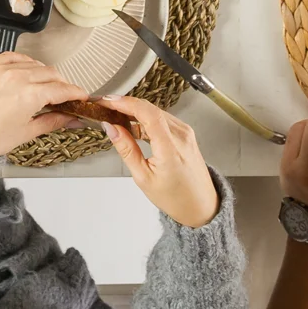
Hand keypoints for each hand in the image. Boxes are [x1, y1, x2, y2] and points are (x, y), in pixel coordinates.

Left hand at [0, 52, 84, 156]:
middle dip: (62, 84)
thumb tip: (73, 119)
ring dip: (44, 73)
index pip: (62, 89)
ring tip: (45, 86)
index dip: (76, 93)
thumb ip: (53, 121)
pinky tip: (27, 70)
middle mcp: (17, 78)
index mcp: (29, 95)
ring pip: (34, 64)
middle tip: (64, 96)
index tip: (81, 97)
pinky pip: (12, 56)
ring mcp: (1, 69)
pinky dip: (24, 62)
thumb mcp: (26, 132)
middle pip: (51, 74)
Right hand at [99, 95, 219, 228]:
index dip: (126, 103)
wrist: (201, 206)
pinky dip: (145, 118)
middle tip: (106, 107)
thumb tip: (111, 128)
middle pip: (150, 109)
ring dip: (135, 110)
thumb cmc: (175, 198)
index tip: (108, 102)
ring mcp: (185, 133)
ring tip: (115, 116)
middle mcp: (181, 136)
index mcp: (171, 149)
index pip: (148, 114)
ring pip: (156, 111)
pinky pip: (162, 118)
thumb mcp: (143, 177)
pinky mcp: (185, 134)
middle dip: (126, 104)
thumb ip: (126, 149)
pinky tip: (133, 124)